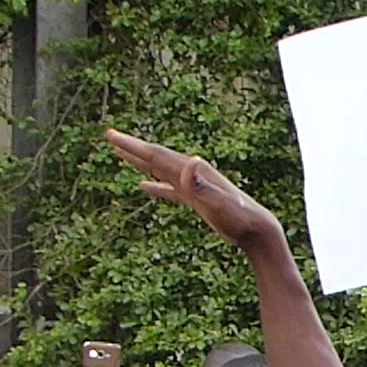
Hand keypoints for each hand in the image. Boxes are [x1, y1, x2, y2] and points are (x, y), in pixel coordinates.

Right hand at [107, 129, 284, 250]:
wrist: (257, 231)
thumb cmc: (239, 218)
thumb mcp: (218, 202)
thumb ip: (202, 184)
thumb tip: (190, 160)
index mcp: (193, 170)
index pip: (157, 155)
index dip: (133, 145)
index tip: (111, 136)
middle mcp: (193, 172)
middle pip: (156, 157)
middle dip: (132, 147)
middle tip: (109, 135)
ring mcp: (194, 185)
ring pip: (161, 169)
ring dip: (141, 161)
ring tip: (122, 153)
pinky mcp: (196, 199)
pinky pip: (169, 189)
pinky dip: (155, 186)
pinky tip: (143, 187)